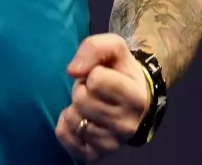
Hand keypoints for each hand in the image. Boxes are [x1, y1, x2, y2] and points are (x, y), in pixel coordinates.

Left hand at [55, 34, 149, 161]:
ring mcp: (112, 144)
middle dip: (82, 89)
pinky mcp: (96, 154)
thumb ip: (94, 48)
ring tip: (89, 105)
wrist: (134, 102)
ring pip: (74, 120)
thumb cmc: (122, 72)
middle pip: (81, 100)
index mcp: (136, 98)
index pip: (95, 79)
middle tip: (94, 91)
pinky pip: (65, 137)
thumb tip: (72, 71)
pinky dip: (65, 125)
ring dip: (74, 107)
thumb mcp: (114, 48)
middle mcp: (127, 126)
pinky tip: (79, 118)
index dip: (94, 72)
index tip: (103, 76)